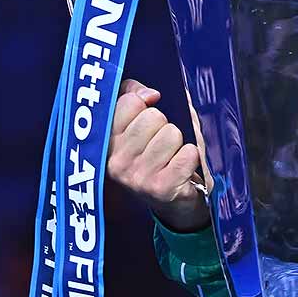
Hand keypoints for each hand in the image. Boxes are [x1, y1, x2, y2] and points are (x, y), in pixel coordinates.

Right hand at [105, 79, 207, 232]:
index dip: (145, 105)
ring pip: (172, 134)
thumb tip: (148, 93)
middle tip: (161, 146)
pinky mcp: (161, 188)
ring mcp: (137, 177)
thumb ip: (134, 98)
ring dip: (179, 143)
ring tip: (171, 158)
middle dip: (164, 126)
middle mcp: (115, 162)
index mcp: (105, 143)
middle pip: (153, 117)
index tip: (145, 118)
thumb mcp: (136, 125)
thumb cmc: (155, 157)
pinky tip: (183, 168)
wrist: (173, 203)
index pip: (129, 103)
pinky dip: (192, 156)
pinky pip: (188, 153)